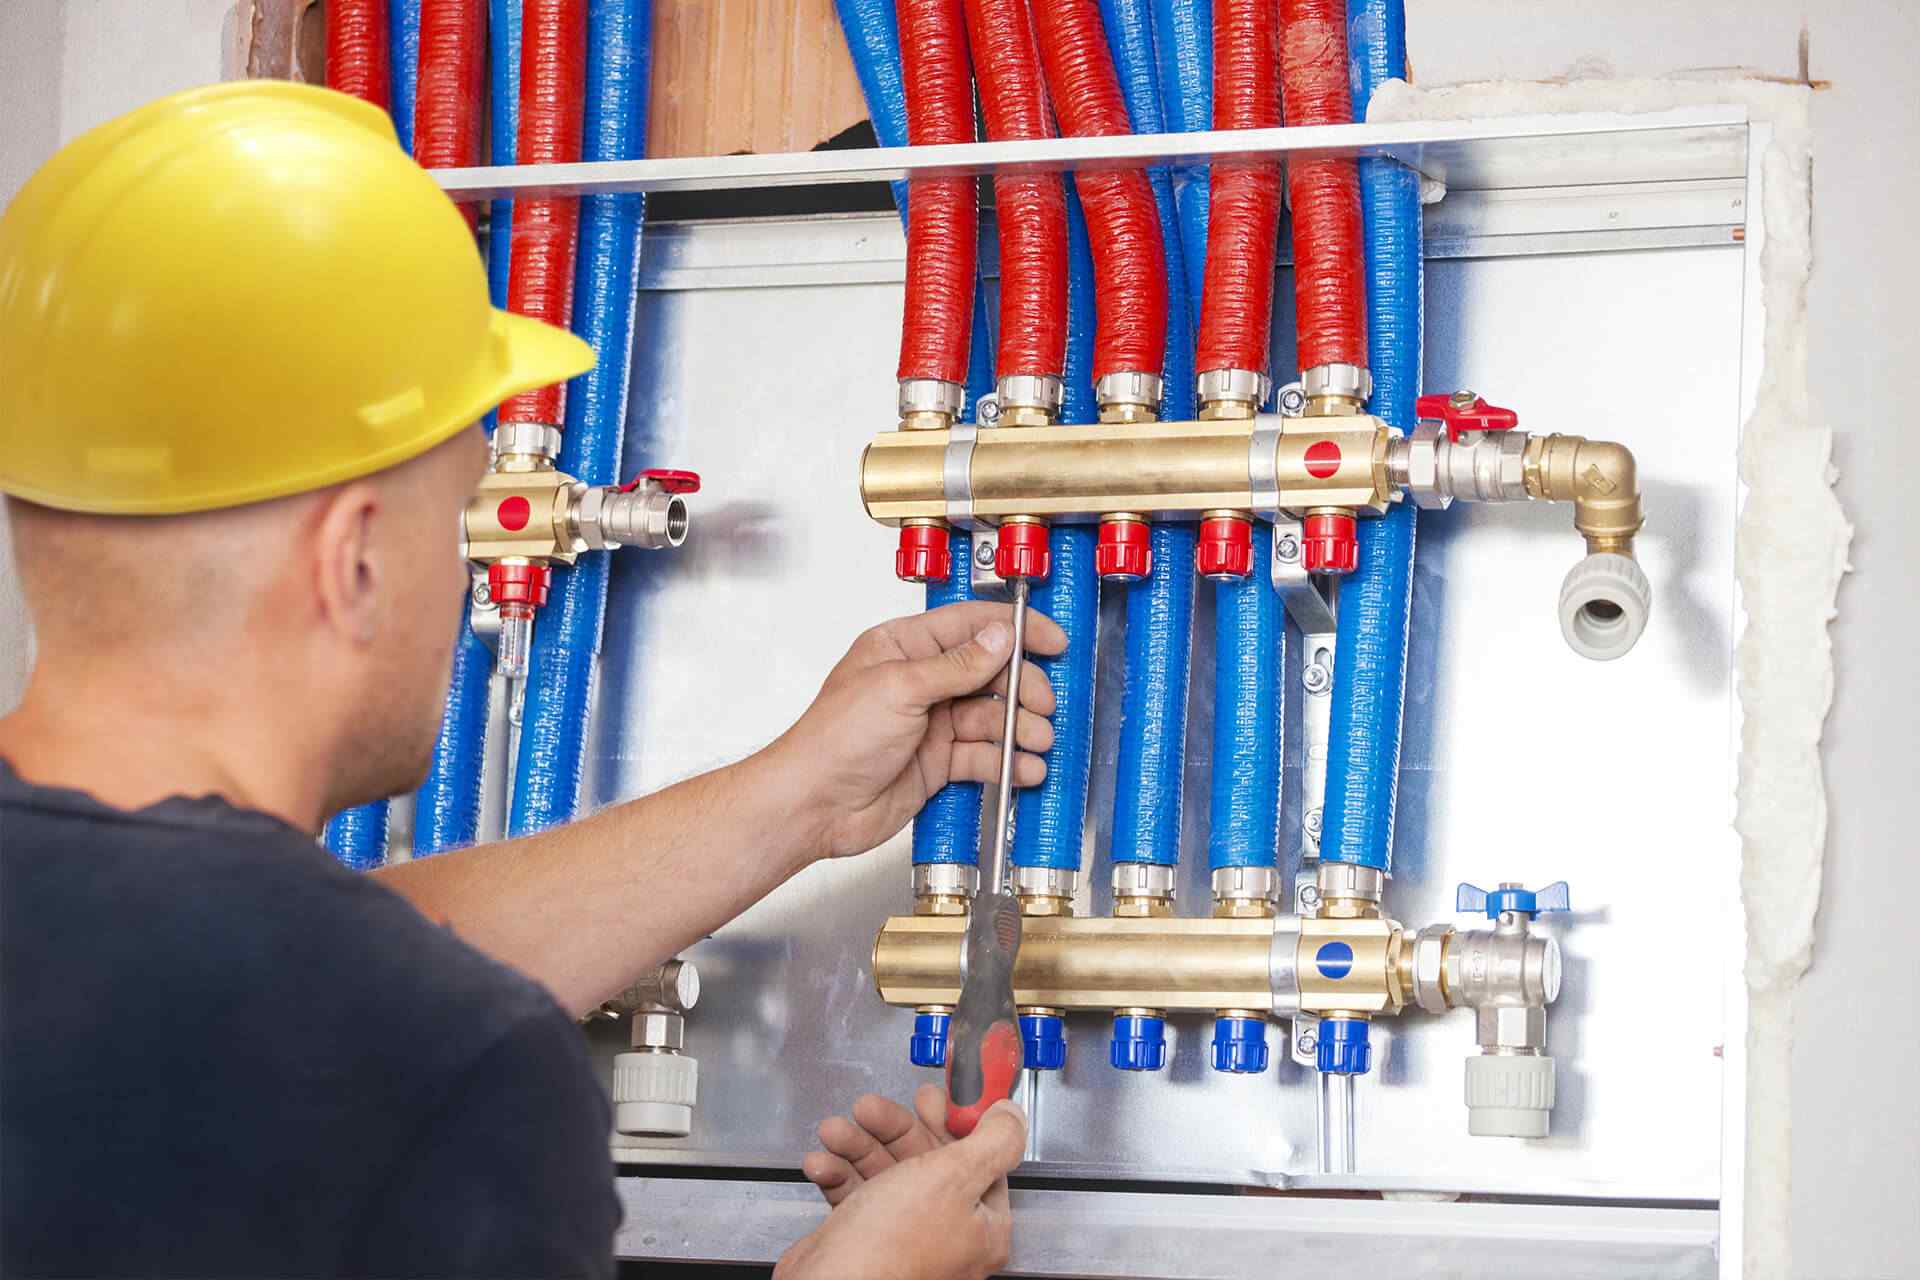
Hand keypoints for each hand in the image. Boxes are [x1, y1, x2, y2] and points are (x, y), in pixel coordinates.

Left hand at [766, 601, 1066, 860]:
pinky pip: (981, 755)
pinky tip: (1024, 767)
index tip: (1052, 640)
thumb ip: (956, 665)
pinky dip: (1006, 761)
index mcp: (903, 648)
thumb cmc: (833, 740)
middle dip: (1021, 688)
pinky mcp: (936, 762)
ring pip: (989, 718)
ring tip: (1037, 740)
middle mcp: (919, 682)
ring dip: (1019, 729)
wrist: (814, 804)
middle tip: (1044, 703)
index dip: (1014, 630)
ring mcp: (929, 723)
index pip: (969, 626)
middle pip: (988, 674)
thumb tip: (998, 638)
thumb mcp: (900, 688)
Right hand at [778, 1089, 1023, 1279]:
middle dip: (894, 1128)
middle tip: (872, 1107)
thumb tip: (1012, 1118)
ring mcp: (904, 1238)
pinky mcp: (865, 1240)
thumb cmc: (891, 1247)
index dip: (955, 1121)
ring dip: (857, 1146)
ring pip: (886, 1173)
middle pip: (928, 1160)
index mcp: (982, 1226)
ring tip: (837, 1131)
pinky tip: (823, 1163)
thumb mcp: (954, 1177)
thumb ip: (992, 1141)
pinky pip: (856, 1196)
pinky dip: (839, 1175)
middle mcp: (946, 1234)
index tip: (935, 1097)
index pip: (979, 1159)